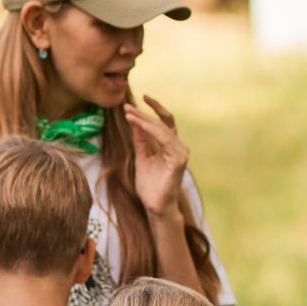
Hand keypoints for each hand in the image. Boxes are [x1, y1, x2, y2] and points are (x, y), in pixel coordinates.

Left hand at [123, 95, 190, 219]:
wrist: (156, 207)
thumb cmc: (151, 186)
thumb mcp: (142, 158)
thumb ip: (141, 141)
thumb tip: (136, 123)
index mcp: (171, 146)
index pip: (164, 121)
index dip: (154, 109)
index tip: (141, 98)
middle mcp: (178, 147)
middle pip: (161, 123)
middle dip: (143, 114)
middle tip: (126, 108)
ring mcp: (180, 153)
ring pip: (162, 130)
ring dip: (144, 120)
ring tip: (129, 114)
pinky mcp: (178, 161)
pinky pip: (165, 141)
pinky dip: (153, 132)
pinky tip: (141, 125)